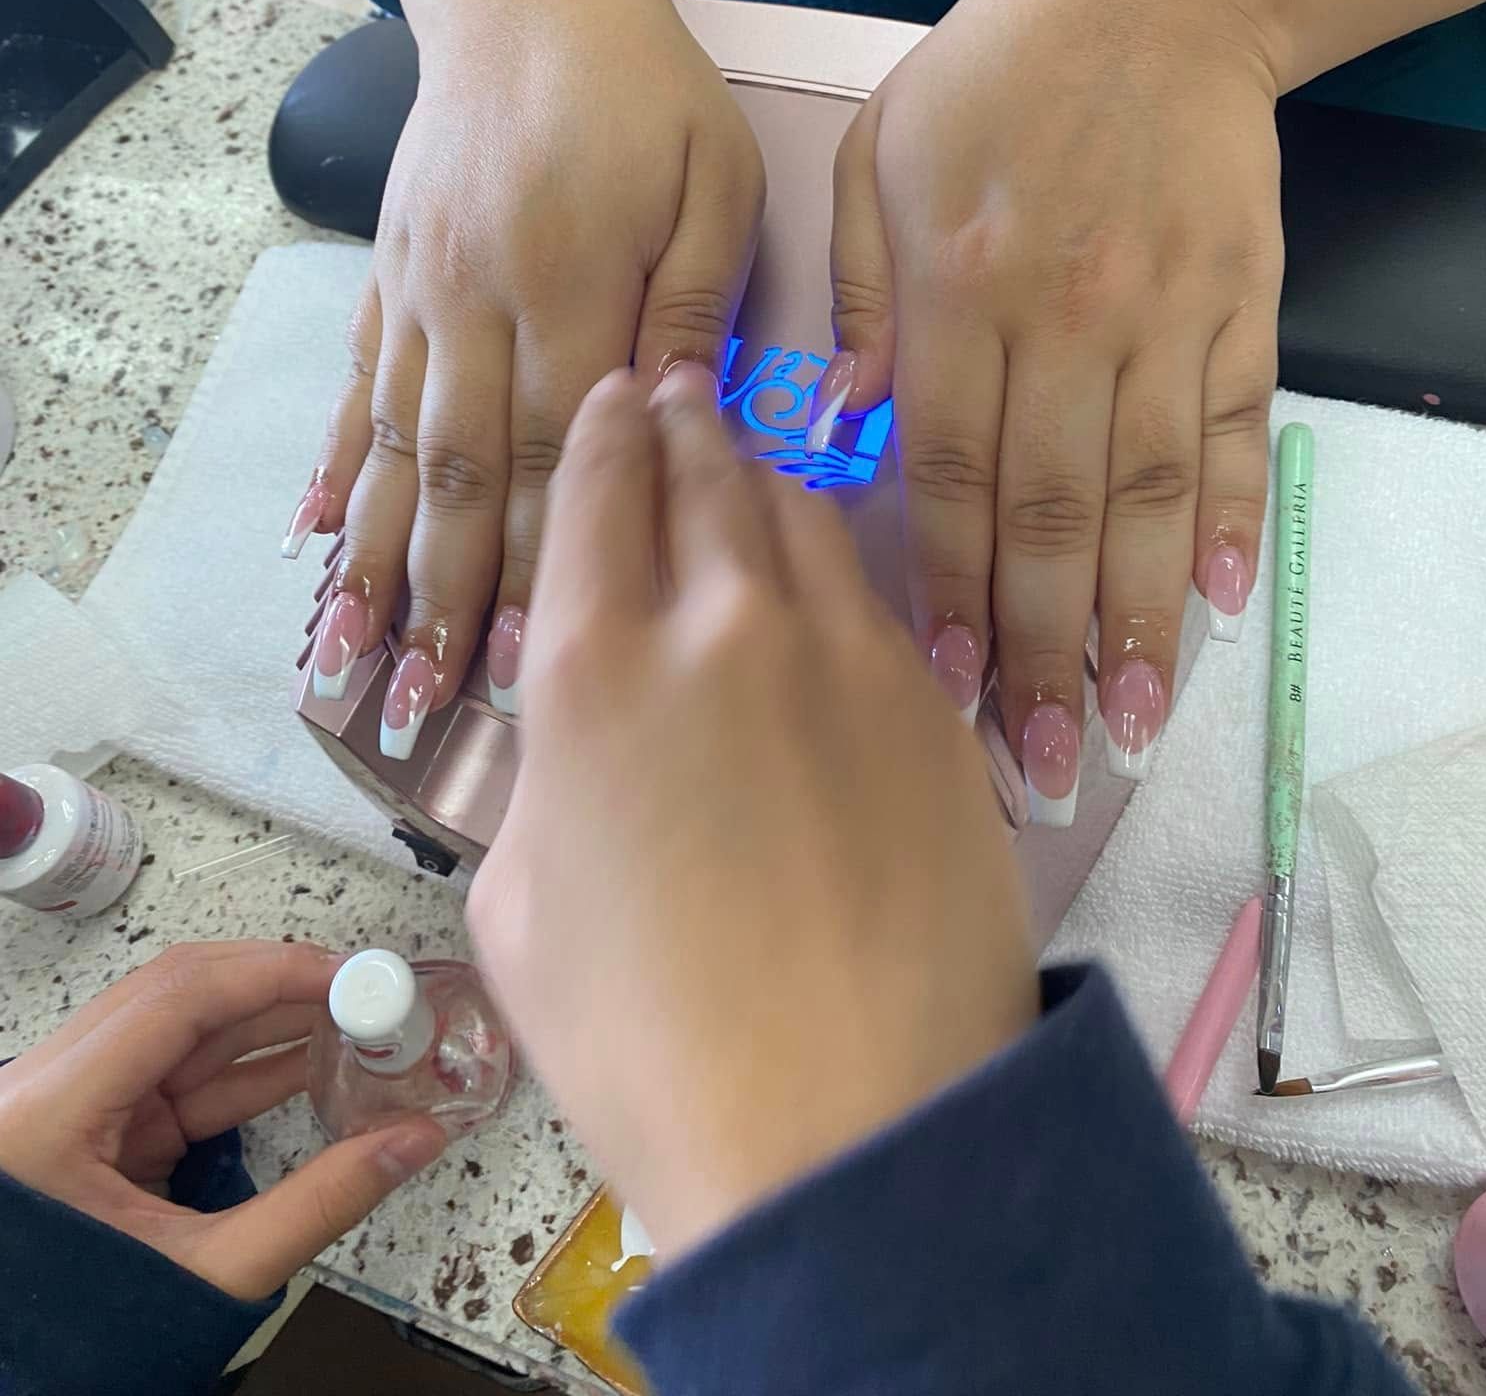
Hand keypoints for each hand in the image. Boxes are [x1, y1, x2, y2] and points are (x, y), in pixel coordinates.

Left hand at [0, 941, 444, 1300]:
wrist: (26, 1391)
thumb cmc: (90, 1338)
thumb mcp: (208, 1273)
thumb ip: (318, 1203)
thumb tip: (418, 1139)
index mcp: (54, 1108)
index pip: (175, 997)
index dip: (270, 973)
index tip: (353, 974)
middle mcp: (50, 1084)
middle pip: (175, 996)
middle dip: (275, 985)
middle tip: (362, 988)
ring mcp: (68, 1103)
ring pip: (179, 1030)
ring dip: (267, 1022)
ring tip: (350, 1020)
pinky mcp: (93, 1128)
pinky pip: (175, 1075)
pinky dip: (244, 1069)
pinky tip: (309, 1064)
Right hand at [288, 0, 763, 756]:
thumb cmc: (642, 90)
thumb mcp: (712, 182)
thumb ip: (692, 305)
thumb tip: (677, 419)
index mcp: (574, 292)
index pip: (558, 463)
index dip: (543, 571)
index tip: (529, 668)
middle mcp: (481, 308)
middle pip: (467, 480)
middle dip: (449, 599)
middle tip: (432, 703)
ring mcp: (422, 298)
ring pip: (402, 451)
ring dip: (382, 560)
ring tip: (353, 655)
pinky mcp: (390, 280)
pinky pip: (361, 389)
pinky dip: (343, 468)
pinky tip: (318, 535)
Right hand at [469, 365, 1035, 1255]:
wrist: (852, 1125)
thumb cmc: (649, 1045)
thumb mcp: (523, 912)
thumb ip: (546, 783)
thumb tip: (582, 742)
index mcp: (596, 666)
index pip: (596, 493)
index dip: (603, 431)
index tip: (614, 392)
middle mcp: (722, 623)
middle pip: (702, 473)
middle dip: (682, 420)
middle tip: (677, 388)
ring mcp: (846, 652)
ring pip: (800, 513)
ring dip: (761, 473)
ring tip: (746, 457)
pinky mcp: (934, 702)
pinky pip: (871, 597)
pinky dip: (833, 568)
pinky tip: (826, 582)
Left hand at [823, 0, 1281, 814]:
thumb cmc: (993, 77)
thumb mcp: (878, 158)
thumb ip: (860, 296)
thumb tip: (843, 425)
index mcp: (958, 288)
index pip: (947, 472)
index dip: (948, 588)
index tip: (944, 687)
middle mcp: (1062, 318)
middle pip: (1048, 512)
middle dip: (1042, 646)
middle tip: (1038, 759)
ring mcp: (1163, 317)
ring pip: (1147, 496)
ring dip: (1139, 619)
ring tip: (1130, 723)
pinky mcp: (1241, 308)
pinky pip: (1233, 432)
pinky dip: (1230, 521)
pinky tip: (1216, 607)